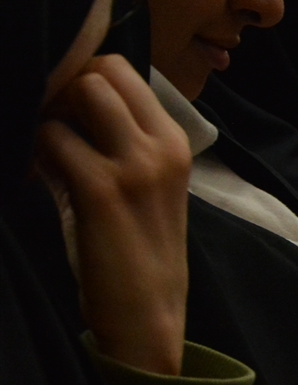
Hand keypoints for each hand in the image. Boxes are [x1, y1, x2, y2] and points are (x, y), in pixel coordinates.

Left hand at [35, 55, 192, 375]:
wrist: (147, 314)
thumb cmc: (136, 252)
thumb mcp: (138, 187)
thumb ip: (105, 143)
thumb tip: (52, 106)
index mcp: (175, 142)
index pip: (123, 70)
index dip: (83, 78)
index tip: (66, 114)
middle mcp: (162, 146)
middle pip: (101, 71)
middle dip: (64, 89)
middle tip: (51, 128)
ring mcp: (135, 165)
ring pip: (79, 92)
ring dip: (50, 116)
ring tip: (46, 155)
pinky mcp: (102, 188)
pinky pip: (51, 137)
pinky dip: (36, 153)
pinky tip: (39, 180)